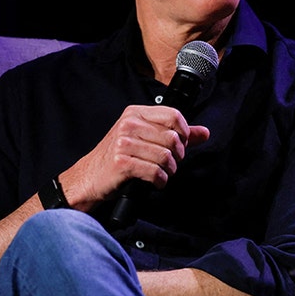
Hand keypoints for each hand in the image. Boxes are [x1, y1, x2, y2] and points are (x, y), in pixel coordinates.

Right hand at [64, 105, 210, 206]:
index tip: (181, 145)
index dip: (184, 133)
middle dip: (177, 156)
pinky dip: (160, 181)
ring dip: (169, 170)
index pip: (174, 115)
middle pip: (173, 138)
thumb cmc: (119, 157)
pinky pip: (155, 172)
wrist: (90, 177)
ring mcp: (124, 143)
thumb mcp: (146, 139)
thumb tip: (204, 132)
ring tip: (162, 173)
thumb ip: (176, 134)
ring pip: (166, 156)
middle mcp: (129, 124)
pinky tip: (156, 182)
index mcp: (136, 113)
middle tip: (170, 163)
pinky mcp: (122, 163)